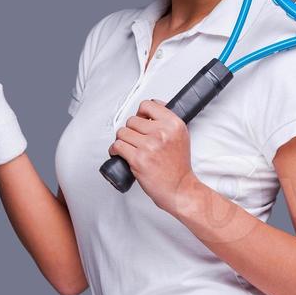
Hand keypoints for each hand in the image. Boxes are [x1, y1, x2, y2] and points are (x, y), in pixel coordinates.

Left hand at [108, 98, 198, 212]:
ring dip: (122, 140)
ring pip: (122, 132)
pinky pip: (117, 146)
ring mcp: (149, 145)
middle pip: (132, 120)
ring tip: (127, 148)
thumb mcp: (181, 137)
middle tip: (135, 141)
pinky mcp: (138, 159)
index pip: (147, 105)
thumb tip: (151, 108)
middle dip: (131, 130)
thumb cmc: (178, 167)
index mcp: (174, 124)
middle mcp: (162, 133)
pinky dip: (115, 150)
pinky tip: (120, 153)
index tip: (140, 120)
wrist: (179, 189)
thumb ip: (167, 122)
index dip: (140, 113)